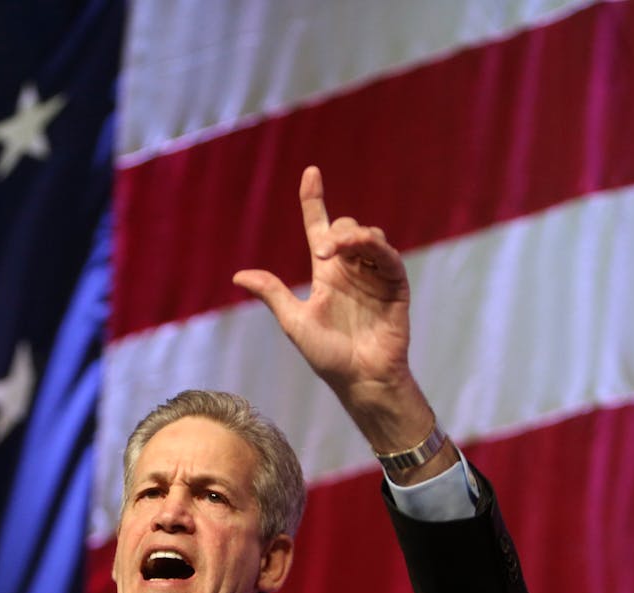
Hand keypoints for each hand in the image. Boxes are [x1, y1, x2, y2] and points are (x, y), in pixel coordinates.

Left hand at [234, 166, 440, 457]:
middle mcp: (351, 271)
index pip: (320, 228)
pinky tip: (364, 249)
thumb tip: (238, 275)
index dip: (315, 201)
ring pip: (368, 236)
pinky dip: (376, 247)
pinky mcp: (395, 286)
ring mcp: (374, 277)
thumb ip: (272, 294)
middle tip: (323, 253)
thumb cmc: (327, 356)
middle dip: (336, 231)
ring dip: (355, 236)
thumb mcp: (294, 322)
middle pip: (346, 227)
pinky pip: (388, 256)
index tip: (311, 173)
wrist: (360, 379)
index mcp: (327, 275)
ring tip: (339, 252)